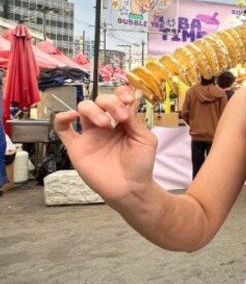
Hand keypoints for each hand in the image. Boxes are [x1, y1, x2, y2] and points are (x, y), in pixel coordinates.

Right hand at [53, 86, 157, 203]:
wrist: (130, 189)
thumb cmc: (140, 165)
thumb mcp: (145, 140)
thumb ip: (135, 120)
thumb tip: (128, 102)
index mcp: (123, 121)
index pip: (118, 98)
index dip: (121, 94)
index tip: (128, 100)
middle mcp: (105, 125)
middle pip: (100, 100)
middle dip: (110, 103)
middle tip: (120, 117)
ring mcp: (90, 135)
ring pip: (83, 109)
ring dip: (93, 110)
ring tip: (104, 123)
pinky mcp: (77, 147)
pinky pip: (62, 129)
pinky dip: (61, 118)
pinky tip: (70, 116)